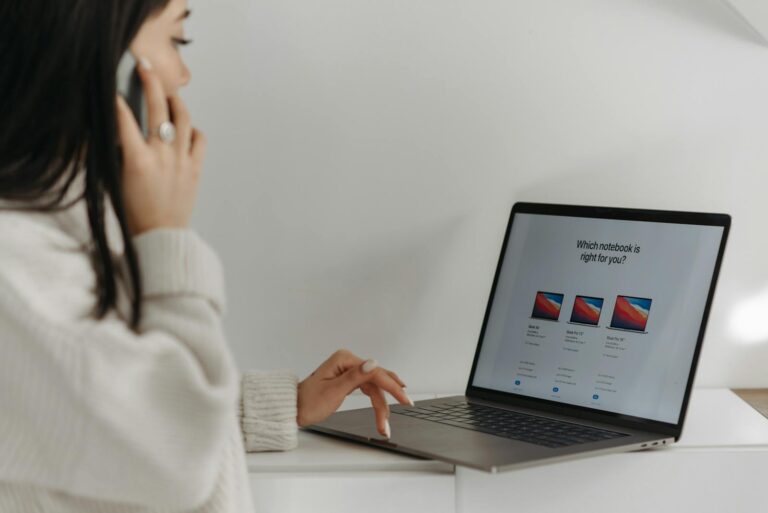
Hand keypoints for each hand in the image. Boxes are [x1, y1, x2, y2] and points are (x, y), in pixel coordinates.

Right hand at [115, 57, 205, 234]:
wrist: (160, 235)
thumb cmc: (134, 211)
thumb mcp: (116, 180)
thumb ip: (118, 153)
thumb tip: (118, 131)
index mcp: (136, 160)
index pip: (123, 118)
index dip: (115, 99)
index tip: (110, 86)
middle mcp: (161, 155)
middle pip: (158, 107)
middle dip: (151, 81)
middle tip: (146, 66)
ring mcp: (181, 160)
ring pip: (183, 118)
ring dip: (175, 101)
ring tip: (169, 94)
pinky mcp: (195, 168)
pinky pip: (199, 139)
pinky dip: (192, 130)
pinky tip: (185, 129)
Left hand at [297, 349, 412, 438]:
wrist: (293, 410)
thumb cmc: (307, 402)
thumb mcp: (333, 391)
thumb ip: (355, 377)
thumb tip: (373, 363)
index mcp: (344, 359)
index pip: (375, 372)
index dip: (392, 386)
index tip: (404, 398)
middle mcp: (348, 362)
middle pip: (377, 379)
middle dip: (389, 398)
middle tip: (405, 406)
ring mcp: (349, 370)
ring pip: (374, 387)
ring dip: (381, 405)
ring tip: (384, 424)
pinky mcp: (348, 379)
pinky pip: (368, 388)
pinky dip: (376, 401)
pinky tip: (384, 407)